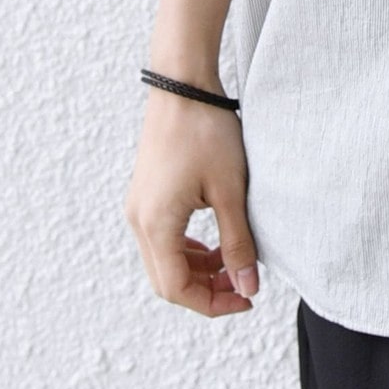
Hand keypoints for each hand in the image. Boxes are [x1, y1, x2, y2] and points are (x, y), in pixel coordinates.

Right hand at [123, 87, 259, 316]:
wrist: (183, 85)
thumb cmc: (207, 132)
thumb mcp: (230, 190)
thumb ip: (237, 242)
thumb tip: (248, 286)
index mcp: (156, 225)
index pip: (177, 289)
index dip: (212, 303)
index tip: (247, 298)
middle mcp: (139, 220)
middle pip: (167, 279)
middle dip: (206, 289)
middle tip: (245, 284)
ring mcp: (140, 206)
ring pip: (164, 260)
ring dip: (198, 269)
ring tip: (235, 261)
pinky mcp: (147, 194)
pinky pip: (163, 237)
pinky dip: (188, 249)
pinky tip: (216, 242)